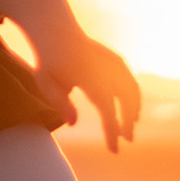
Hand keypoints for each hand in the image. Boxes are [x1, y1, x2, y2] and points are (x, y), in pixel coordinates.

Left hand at [31, 37, 141, 153]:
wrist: (56, 31)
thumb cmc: (48, 60)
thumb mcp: (45, 82)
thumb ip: (60, 103)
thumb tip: (73, 123)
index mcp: (89, 76)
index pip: (106, 109)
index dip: (112, 130)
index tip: (114, 149)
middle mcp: (106, 69)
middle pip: (125, 101)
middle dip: (127, 123)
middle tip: (126, 141)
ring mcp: (114, 62)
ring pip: (132, 91)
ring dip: (133, 111)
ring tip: (130, 128)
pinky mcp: (117, 60)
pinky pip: (131, 82)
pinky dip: (134, 98)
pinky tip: (131, 110)